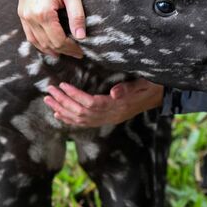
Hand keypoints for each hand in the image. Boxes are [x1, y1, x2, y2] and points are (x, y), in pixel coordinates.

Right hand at [18, 0, 84, 57]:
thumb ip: (77, 15)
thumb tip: (82, 36)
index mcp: (43, 13)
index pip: (58, 40)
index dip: (71, 48)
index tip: (82, 51)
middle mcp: (29, 17)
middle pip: (47, 43)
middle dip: (63, 50)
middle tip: (78, 53)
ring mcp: (23, 15)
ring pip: (36, 41)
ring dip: (50, 49)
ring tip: (65, 52)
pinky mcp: (21, 11)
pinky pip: (29, 33)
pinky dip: (39, 42)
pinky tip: (49, 44)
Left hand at [44, 79, 163, 126]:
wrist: (158, 97)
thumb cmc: (151, 87)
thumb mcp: (145, 84)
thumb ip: (129, 87)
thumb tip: (114, 92)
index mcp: (118, 106)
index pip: (91, 103)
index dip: (75, 96)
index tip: (62, 86)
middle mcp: (111, 115)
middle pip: (82, 113)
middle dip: (63, 102)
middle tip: (49, 92)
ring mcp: (109, 119)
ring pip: (81, 119)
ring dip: (63, 111)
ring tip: (49, 101)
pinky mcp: (107, 119)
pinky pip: (85, 123)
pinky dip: (70, 120)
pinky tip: (59, 114)